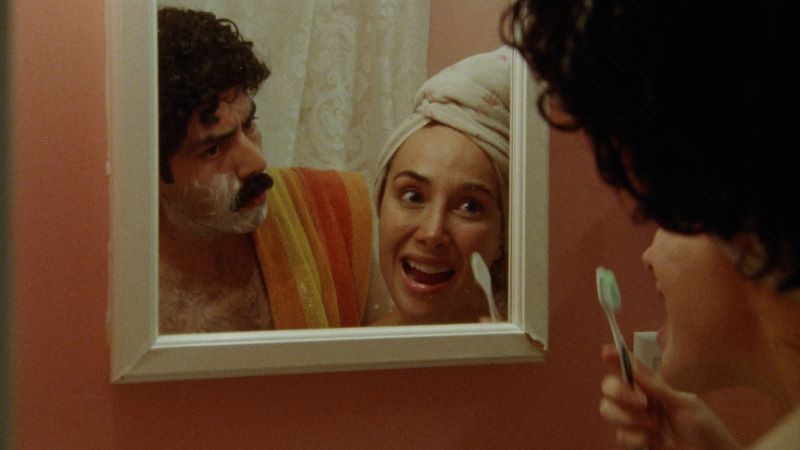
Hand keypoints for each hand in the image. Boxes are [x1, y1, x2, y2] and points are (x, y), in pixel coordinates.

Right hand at [599, 344, 742, 449]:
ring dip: (631, 419)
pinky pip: (620, 436)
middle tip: (643, 403)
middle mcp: (638, 403)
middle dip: (620, 394)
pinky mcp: (634, 443)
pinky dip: (635, 438)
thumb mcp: (683, 402)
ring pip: (608, 411)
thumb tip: (630, 361)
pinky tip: (652, 441)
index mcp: (651, 388)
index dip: (615, 359)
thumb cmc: (704, 428)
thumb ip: (654, 384)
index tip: (607, 352)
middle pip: (609, 389)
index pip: (626, 369)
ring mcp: (635, 423)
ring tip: (655, 427)